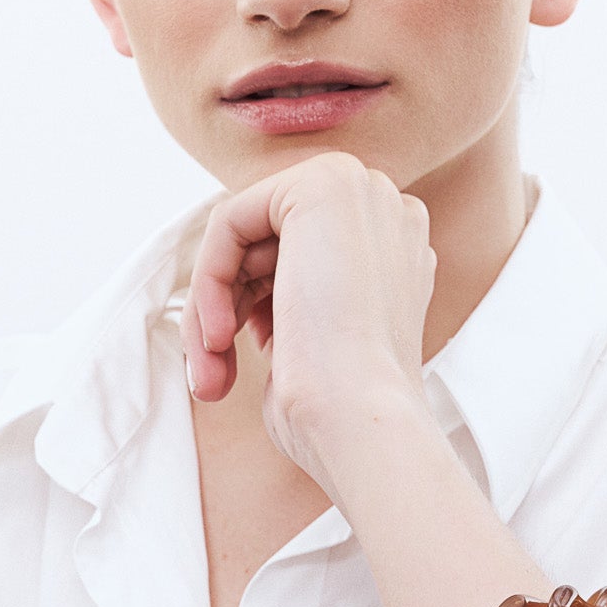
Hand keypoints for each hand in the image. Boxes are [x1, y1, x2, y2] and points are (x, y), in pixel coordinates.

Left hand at [178, 151, 438, 487]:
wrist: (363, 422)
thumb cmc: (338, 408)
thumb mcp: (314, 338)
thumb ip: (290, 293)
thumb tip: (237, 286)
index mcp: (397, 250)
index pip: (296, 258)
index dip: (258, 309)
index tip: (241, 365)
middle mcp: (389, 210)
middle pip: (267, 242)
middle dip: (228, 306)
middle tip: (211, 377)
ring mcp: (364, 191)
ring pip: (244, 235)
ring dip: (213, 305)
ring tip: (211, 372)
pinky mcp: (324, 184)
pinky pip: (231, 221)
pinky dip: (209, 280)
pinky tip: (220, 337)